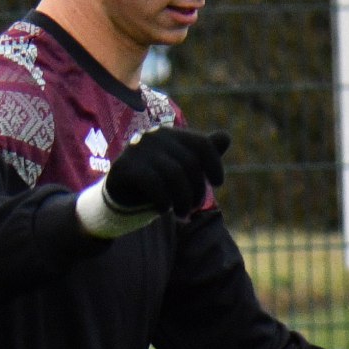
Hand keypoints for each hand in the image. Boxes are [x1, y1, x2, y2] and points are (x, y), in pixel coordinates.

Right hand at [104, 127, 228, 215]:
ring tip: (183, 213)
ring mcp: (137, 149)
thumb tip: (226, 136)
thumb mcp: (183, 168)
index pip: (202, 144)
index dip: (215, 165)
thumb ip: (203, 153)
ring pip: (174, 175)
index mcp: (170, 135)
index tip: (218, 184)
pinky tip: (164, 209)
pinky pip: (154, 184)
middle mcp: (154, 137)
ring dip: (183, 200)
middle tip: (193, 207)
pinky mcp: (124, 166)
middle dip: (197, 190)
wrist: (122, 196)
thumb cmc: (159, 181)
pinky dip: (163, 200)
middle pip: (190, 163)